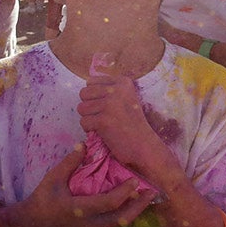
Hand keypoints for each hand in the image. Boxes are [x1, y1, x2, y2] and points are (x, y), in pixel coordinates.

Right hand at [3, 146, 155, 226]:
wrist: (31, 224)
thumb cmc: (42, 199)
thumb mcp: (52, 178)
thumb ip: (70, 163)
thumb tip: (84, 145)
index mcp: (79, 210)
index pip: (109, 203)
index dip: (124, 192)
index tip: (135, 180)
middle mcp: (88, 225)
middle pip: (121, 218)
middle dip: (138, 205)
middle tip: (151, 192)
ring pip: (118, 224)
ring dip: (132, 211)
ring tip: (144, 198)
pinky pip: (110, 226)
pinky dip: (121, 216)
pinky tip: (127, 206)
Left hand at [77, 65, 179, 182]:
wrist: (144, 146)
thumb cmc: (132, 123)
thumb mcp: (126, 98)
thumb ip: (109, 88)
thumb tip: (87, 81)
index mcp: (123, 82)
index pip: (91, 82)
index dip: (95, 96)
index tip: (109, 107)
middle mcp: (116, 90)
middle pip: (84, 93)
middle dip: (89, 107)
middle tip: (104, 116)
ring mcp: (110, 105)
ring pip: (81, 108)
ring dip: (89, 118)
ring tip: (104, 124)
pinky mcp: (103, 120)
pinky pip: (83, 122)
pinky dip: (90, 129)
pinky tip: (104, 132)